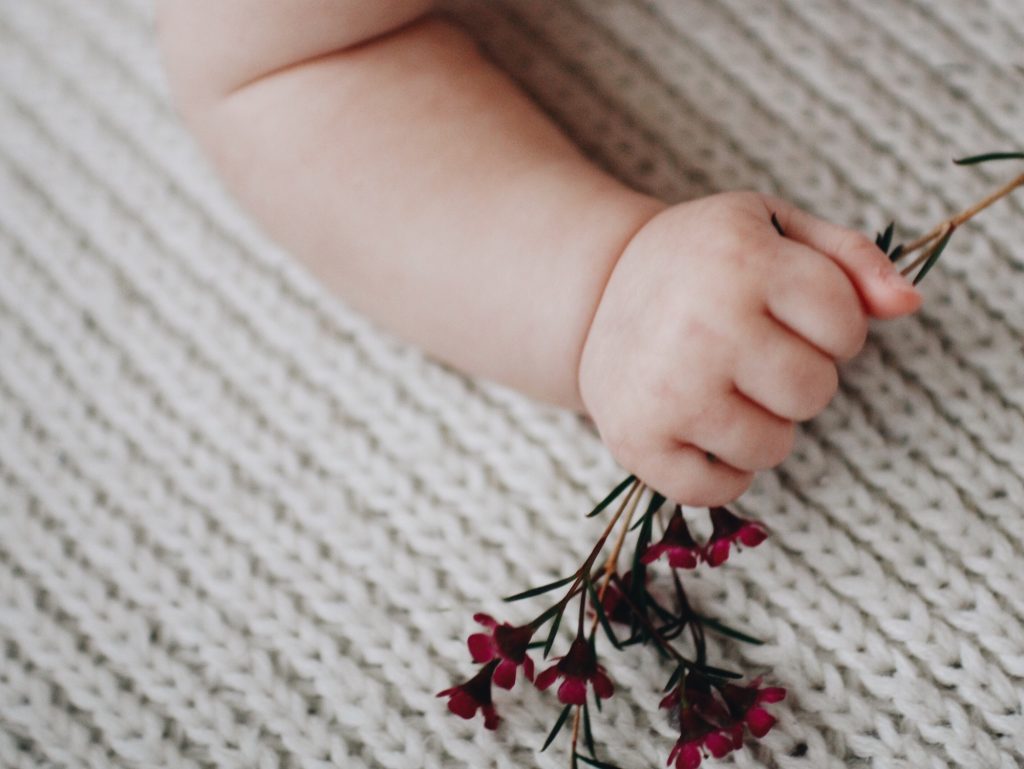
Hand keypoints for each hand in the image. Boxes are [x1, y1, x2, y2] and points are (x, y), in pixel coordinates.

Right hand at [577, 191, 921, 505]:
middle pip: (814, 392)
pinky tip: (700, 427)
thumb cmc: (701, 260)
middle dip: (799, 377)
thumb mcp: (773, 229)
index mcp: (741, 259)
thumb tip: (909, 304)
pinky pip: (719, 489)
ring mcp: (666, 388)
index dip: (831, 326)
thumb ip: (850, 258)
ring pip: (774, 447)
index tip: (790, 313)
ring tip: (724, 387)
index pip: (848, 326)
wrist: (595, 290)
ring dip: (763, 425)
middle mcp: (702, 324)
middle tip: (753, 352)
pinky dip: (721, 471)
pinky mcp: (635, 440)